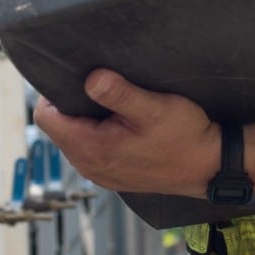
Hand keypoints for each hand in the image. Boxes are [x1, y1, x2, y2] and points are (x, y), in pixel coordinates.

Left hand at [33, 70, 220, 197]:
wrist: (209, 168)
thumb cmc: (185, 138)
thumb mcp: (153, 108)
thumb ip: (118, 93)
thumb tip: (90, 78)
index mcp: (92, 149)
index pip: (46, 118)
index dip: (54, 94)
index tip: (76, 80)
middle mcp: (89, 166)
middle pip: (57, 128)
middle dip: (71, 106)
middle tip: (100, 90)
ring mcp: (100, 173)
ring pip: (72, 139)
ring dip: (85, 121)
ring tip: (112, 106)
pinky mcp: (112, 175)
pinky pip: (89, 150)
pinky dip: (96, 135)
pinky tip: (120, 125)